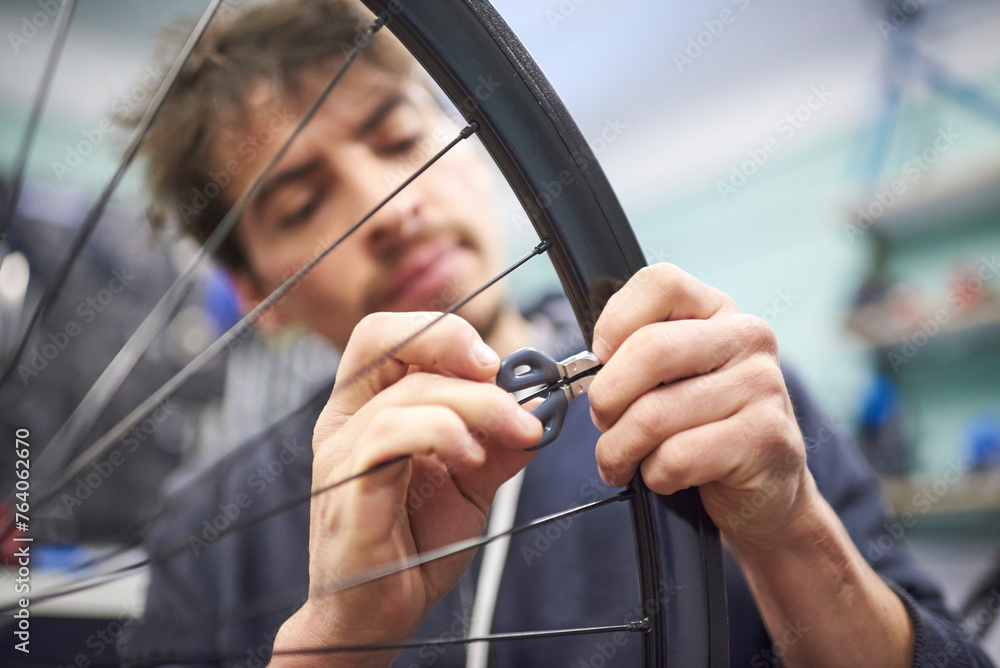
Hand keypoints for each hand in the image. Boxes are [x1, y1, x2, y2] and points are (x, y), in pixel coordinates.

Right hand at [273, 312, 540, 665]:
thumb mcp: (471, 482)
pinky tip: (472, 457)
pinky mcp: (348, 490)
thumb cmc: (414, 546)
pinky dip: (441, 433)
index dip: (441, 333)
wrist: (379, 616)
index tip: (495, 361)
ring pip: (406, 394)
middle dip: (455, 346)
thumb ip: (499, 441)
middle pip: (386, 342)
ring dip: (475, 405)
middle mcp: (345, 422)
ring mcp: (341, 454)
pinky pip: (388, 437)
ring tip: (516, 434)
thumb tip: (541, 405)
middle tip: (507, 381)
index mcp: (368, 408)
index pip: (389, 335)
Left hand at [587, 264, 815, 546]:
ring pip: (655, 414)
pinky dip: (654, 475)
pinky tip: (664, 477)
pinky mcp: (765, 439)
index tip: (601, 360)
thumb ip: (637, 357)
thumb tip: (587, 368)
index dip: (615, 322)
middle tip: (604, 422)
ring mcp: (763, 386)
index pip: (660, 283)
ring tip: (623, 461)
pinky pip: (677, 457)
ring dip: (620, 449)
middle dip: (607, 397)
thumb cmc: (702, 428)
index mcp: (718, 311)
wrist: (764, 488)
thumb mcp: (672, 378)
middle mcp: (747, 337)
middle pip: (650, 349)